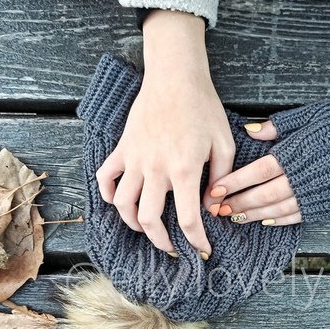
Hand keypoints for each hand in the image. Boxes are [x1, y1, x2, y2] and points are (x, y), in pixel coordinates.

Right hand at [95, 10, 234, 256]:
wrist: (176, 78)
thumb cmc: (204, 108)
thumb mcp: (223, 143)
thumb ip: (220, 178)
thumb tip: (212, 206)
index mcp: (184, 170)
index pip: (189, 219)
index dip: (196, 240)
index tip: (203, 250)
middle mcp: (156, 170)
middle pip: (150, 219)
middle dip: (162, 241)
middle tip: (172, 248)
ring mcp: (135, 159)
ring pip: (123, 204)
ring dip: (133, 223)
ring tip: (145, 229)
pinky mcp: (123, 148)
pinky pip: (106, 176)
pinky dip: (107, 193)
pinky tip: (117, 201)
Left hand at [210, 89, 329, 225]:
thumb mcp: (313, 114)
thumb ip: (280, 127)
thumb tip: (250, 132)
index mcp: (298, 152)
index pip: (257, 172)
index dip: (234, 183)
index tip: (215, 190)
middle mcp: (306, 177)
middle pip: (263, 196)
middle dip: (238, 204)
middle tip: (218, 211)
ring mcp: (320, 193)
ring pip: (279, 210)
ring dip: (254, 215)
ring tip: (235, 218)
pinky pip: (300, 216)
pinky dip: (280, 220)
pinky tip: (266, 222)